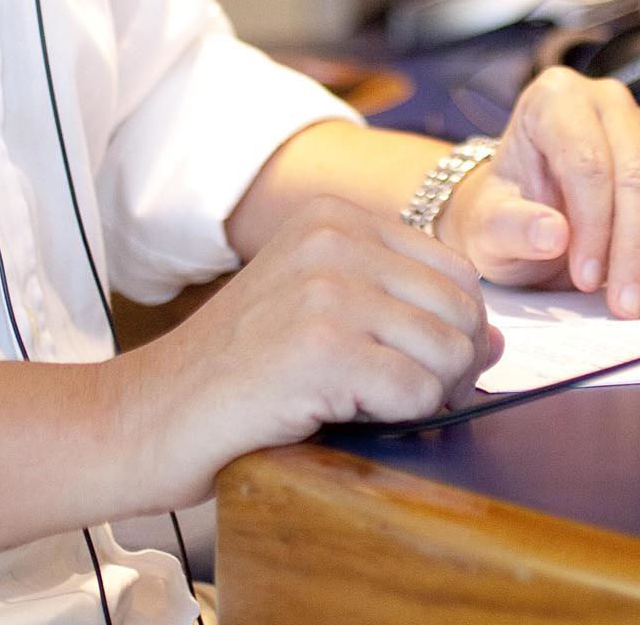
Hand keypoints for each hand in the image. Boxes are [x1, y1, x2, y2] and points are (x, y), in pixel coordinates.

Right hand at [117, 199, 498, 505]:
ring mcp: (326, 290)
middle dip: (451, 368)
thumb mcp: (315, 309)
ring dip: (426, 398)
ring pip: (449, 352)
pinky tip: (345, 419)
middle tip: (396, 401)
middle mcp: (333, 240)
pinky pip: (417, 392)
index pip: (456, 271)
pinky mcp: (321, 349)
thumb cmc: (233, 377)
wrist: (144, 417)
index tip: (414, 367)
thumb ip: (398, 308)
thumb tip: (495, 340)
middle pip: (463, 310)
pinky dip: (399, 421)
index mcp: (333, 219)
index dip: (453, 331)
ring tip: (367, 409)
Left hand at [436, 65, 639, 319]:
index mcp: (554, 99)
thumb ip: (511, 228)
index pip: (587, 162)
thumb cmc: (502, 216)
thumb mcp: (487, 228)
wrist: (524, 217)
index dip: (593, 226)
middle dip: (638, 250)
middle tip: (629, 307)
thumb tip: (552, 233)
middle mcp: (609, 102)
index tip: (585, 281)